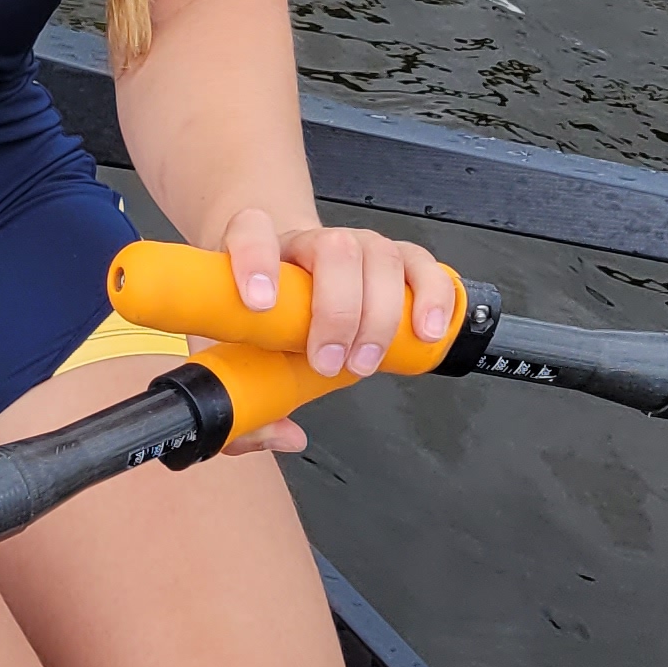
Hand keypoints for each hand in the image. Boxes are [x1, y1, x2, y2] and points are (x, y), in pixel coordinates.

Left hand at [218, 211, 460, 378]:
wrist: (289, 277)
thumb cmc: (262, 313)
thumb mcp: (235, 347)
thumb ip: (244, 394)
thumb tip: (284, 436)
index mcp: (260, 249)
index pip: (251, 230)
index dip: (254, 259)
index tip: (259, 303)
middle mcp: (311, 239)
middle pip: (333, 249)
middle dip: (336, 311)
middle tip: (327, 363)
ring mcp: (358, 244)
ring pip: (379, 257)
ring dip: (380, 315)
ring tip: (367, 362)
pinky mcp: (397, 258)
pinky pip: (423, 266)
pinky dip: (431, 298)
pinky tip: (426, 332)